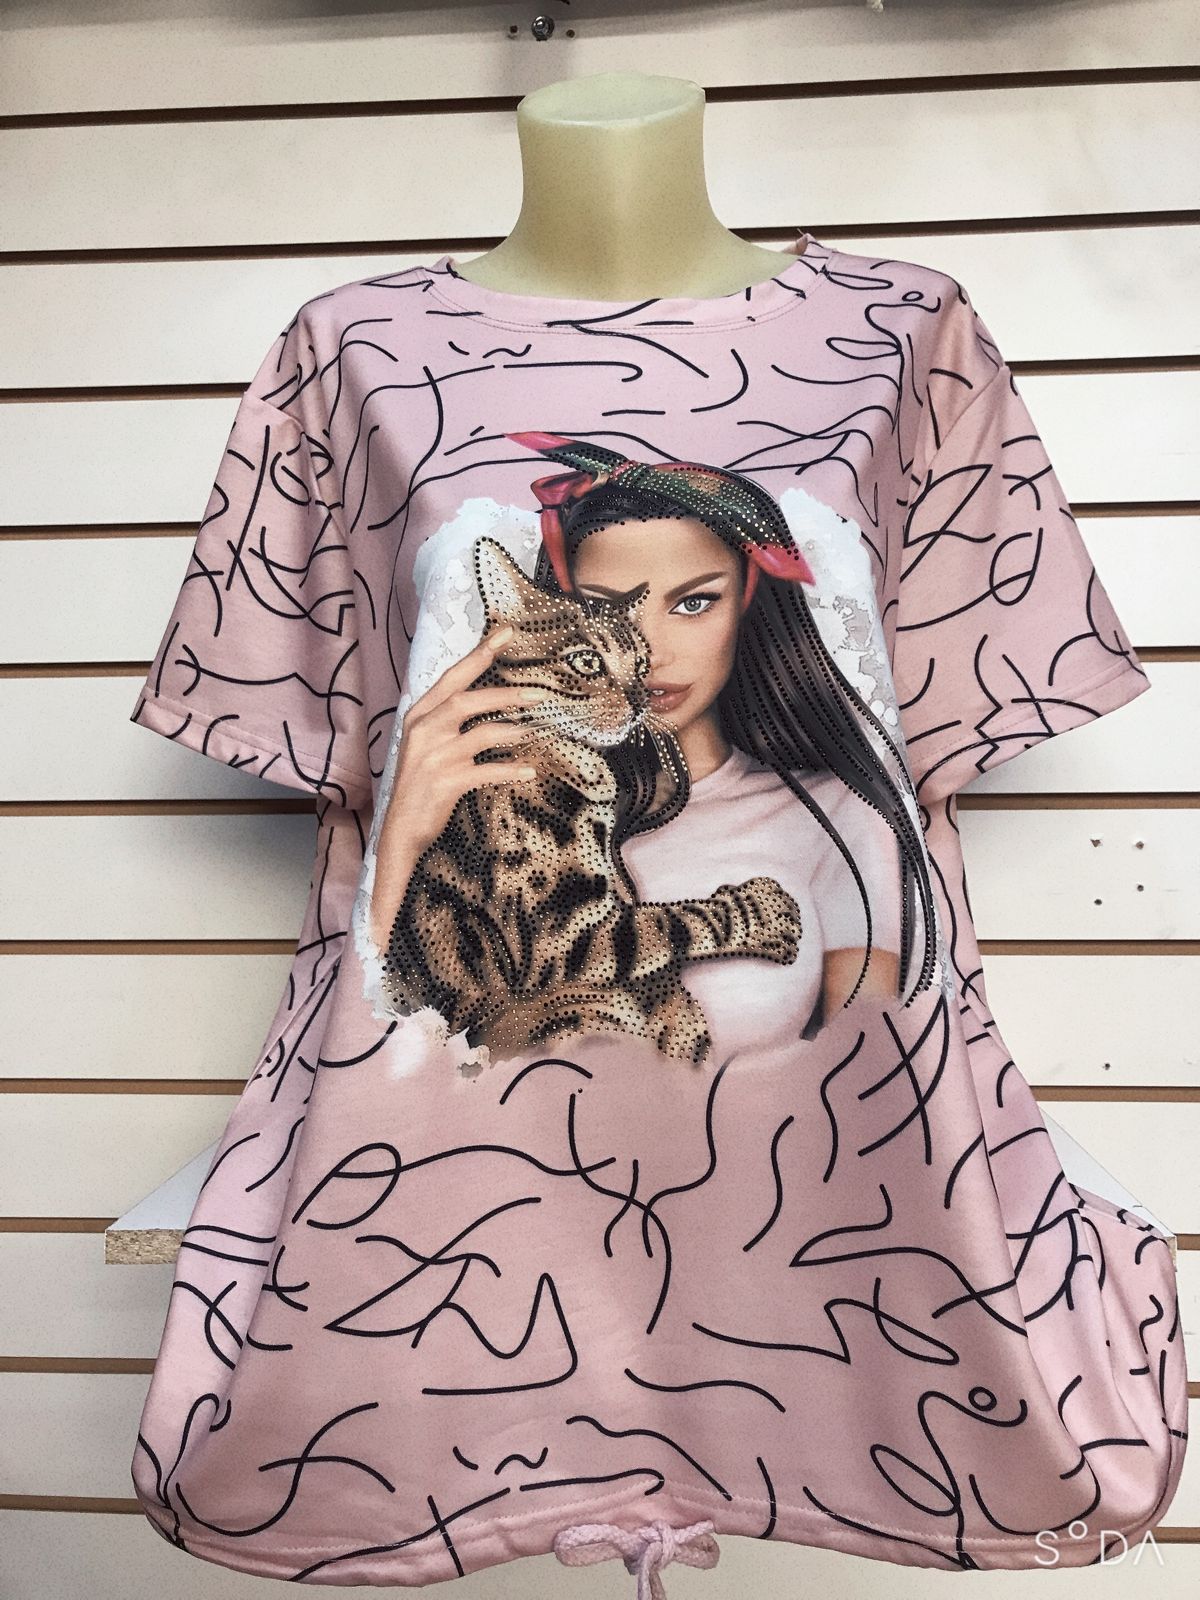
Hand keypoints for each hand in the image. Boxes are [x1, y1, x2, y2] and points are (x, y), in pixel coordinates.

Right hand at [369, 624, 544, 946]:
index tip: (507, 633)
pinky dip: (510, 770)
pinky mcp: (447, 783)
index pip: (452, 677)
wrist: (402, 829)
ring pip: (482, 734)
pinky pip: (487, 771)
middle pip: (467, 701)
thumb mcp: (426, 744)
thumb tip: (484, 694)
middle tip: (539, 693)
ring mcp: (434, 757)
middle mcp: (424, 731)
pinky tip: (529, 771)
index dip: (480, 654)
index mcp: (418, 716)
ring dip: (513, 730)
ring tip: (535, 732)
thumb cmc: (420, 783)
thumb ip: (446, 719)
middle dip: (505, 693)